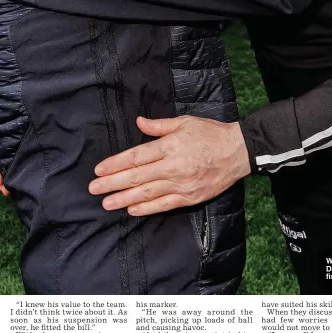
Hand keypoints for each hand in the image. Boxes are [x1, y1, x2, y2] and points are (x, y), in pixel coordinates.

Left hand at [89, 116, 250, 215]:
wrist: (238, 151)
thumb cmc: (210, 133)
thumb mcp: (185, 122)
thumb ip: (160, 125)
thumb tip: (139, 122)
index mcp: (170, 146)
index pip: (137, 156)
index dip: (116, 164)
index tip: (99, 170)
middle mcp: (173, 166)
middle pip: (137, 176)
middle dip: (113, 183)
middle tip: (93, 189)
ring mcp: (181, 184)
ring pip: (147, 193)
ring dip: (124, 198)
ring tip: (106, 203)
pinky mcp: (190, 197)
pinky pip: (164, 204)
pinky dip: (147, 209)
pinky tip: (132, 210)